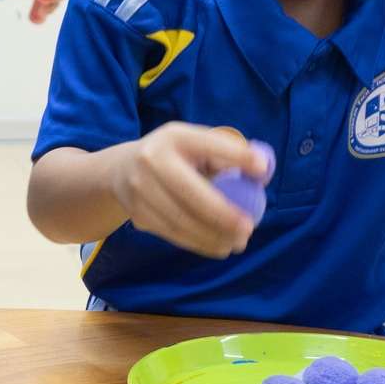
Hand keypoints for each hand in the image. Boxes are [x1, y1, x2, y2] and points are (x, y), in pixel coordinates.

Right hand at [107, 122, 265, 258]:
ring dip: (213, 236)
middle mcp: (151, 160)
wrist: (122, 170)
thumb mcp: (196, 144)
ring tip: (238, 242)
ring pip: (181, 221)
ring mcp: (140, 190)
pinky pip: (173, 234)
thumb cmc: (176, 157)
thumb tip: (262, 171)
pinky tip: (219, 246)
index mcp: (174, 137)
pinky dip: (199, 243)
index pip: (209, 145)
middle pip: (190, 194)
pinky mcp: (138, 214)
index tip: (262, 170)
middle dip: (223, 215)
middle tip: (249, 228)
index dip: (236, 157)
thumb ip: (227, 155)